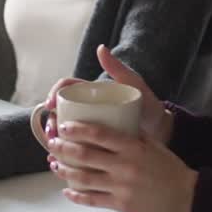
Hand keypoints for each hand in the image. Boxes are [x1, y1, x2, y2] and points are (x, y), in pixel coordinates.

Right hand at [41, 45, 172, 144]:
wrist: (161, 129)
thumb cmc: (147, 104)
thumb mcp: (133, 85)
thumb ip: (118, 69)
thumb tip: (101, 48)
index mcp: (92, 93)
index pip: (66, 88)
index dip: (54, 93)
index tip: (50, 104)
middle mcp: (87, 109)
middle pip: (60, 112)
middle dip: (51, 121)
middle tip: (53, 132)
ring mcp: (90, 127)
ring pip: (65, 132)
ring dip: (55, 139)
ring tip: (55, 150)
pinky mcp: (94, 144)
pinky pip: (75, 149)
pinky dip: (64, 155)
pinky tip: (58, 162)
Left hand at [48, 121, 196, 211]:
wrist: (184, 195)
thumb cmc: (168, 167)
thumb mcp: (151, 143)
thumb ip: (130, 134)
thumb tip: (109, 121)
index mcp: (132, 147)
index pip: (99, 134)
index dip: (77, 129)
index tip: (64, 126)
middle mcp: (124, 165)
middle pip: (85, 155)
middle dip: (64, 148)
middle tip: (52, 142)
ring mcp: (121, 186)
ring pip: (84, 178)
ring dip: (65, 171)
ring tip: (54, 164)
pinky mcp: (121, 204)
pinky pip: (93, 200)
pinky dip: (76, 195)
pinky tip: (67, 190)